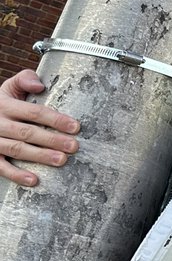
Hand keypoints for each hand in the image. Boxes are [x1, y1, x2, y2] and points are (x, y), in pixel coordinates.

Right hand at [0, 70, 79, 186]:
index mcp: (5, 105)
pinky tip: (34, 180)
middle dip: (52, 140)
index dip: (55, 119)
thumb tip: (39, 85)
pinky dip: (16, 175)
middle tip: (73, 146)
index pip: (34, 112)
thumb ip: (24, 80)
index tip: (75, 127)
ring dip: (39, 156)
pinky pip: (1, 167)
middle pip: (27, 132)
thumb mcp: (9, 87)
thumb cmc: (2, 102)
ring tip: (61, 160)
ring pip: (16, 149)